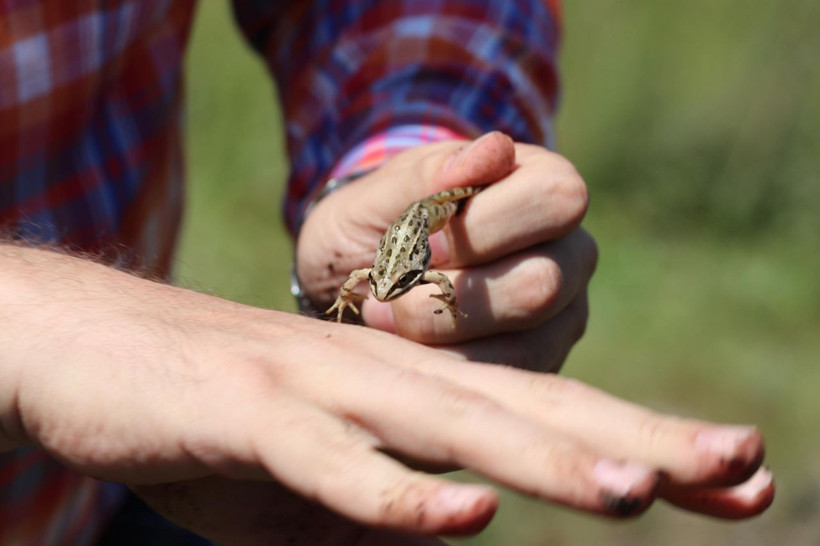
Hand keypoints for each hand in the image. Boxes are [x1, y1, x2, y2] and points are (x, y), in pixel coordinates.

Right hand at [0, 247, 771, 544]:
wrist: (93, 349)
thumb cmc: (212, 424)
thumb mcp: (315, 487)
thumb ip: (386, 508)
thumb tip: (455, 535)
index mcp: (408, 392)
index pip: (543, 417)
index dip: (639, 440)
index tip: (732, 477)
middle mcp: (384, 376)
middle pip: (526, 408)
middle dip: (640, 439)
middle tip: (745, 465)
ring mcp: (318, 389)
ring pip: (447, 424)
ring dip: (543, 460)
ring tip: (640, 490)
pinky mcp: (250, 416)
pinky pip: (333, 463)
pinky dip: (395, 493)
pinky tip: (463, 519)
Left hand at [297, 132, 595, 371]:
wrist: (352, 283)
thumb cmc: (371, 225)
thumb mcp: (379, 195)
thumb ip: (430, 175)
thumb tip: (494, 149)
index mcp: (542, 185)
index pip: (554, 198)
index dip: (481, 226)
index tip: (420, 240)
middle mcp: (568, 250)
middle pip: (543, 282)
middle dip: (449, 293)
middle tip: (390, 286)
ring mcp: (562, 313)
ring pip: (525, 340)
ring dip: (438, 332)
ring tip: (385, 313)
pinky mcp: (540, 363)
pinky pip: (502, 378)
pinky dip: (441, 364)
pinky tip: (405, 343)